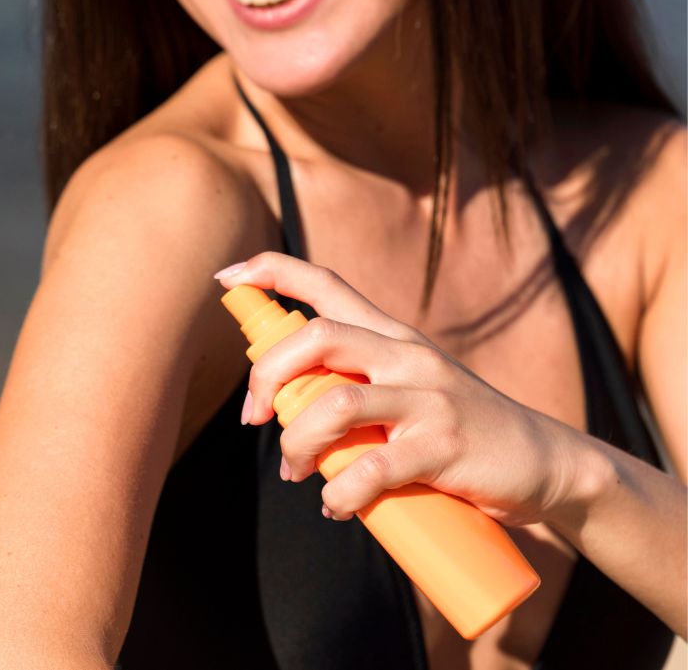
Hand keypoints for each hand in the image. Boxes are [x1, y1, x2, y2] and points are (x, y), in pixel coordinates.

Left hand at [214, 251, 599, 526]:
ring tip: (296, 473)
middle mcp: (409, 356)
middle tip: (253, 418)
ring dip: (297, 443)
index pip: (328, 284)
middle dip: (268, 374)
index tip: (228, 277)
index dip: (273, 272)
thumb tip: (283, 410)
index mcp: (394, 337)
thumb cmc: (461, 431)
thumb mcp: (411, 389)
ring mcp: (429, 399)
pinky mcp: (444, 447)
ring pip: (335, 405)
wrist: (549, 465)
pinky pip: (372, 469)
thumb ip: (358, 386)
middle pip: (318, 336)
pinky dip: (341, 493)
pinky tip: (336, 506)